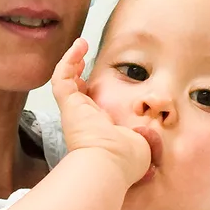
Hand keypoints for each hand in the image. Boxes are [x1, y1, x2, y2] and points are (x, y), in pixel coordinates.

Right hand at [51, 38, 149, 183]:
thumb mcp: (141, 144)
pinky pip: (61, 77)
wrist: (111, 165)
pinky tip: (79, 45)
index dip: (89, 90)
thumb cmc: (126, 162)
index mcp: (99, 129)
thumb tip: (148, 133)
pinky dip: (68, 60)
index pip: (89, 106)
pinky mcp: (68, 105)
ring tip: (80, 45)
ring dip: (71, 62)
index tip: (94, 79)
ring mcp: (74, 112)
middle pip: (75, 92)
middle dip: (77, 72)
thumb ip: (142, 135)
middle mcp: (83, 120)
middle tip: (83, 56)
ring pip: (64, 82)